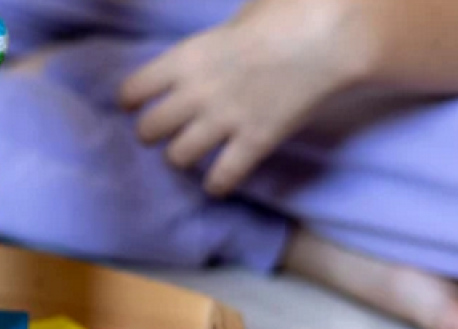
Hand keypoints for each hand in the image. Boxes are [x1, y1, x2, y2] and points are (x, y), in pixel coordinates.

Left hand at [120, 0, 365, 195]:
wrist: (327, 37)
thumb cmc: (284, 14)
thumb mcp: (234, 18)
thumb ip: (212, 44)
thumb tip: (209, 55)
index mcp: (186, 58)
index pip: (132, 90)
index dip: (130, 100)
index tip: (133, 104)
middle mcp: (196, 92)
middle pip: (148, 130)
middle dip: (151, 133)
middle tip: (163, 131)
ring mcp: (224, 120)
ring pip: (177, 158)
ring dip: (180, 158)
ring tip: (190, 155)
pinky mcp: (254, 142)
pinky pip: (222, 178)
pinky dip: (216, 184)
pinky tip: (217, 182)